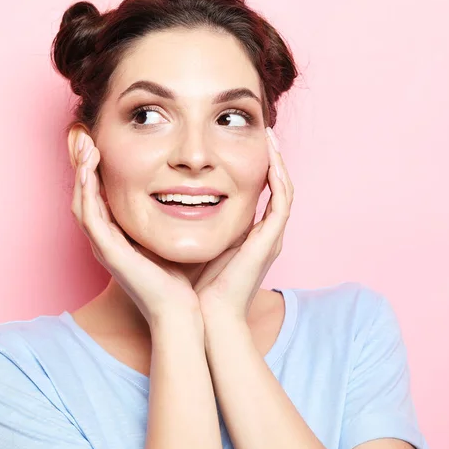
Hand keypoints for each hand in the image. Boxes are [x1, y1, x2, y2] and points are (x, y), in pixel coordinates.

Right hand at [70, 132, 200, 325]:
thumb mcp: (172, 234)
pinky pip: (89, 218)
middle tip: (85, 136)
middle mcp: (106, 239)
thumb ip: (170, 213)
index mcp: (119, 235)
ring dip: (81, 173)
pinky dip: (86, 193)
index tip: (101, 141)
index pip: (100, 195)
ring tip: (85, 146)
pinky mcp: (107, 253)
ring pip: (81, 202)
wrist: (181, 310)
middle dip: (83, 165)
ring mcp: (103, 246)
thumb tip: (187, 187)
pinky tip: (89, 171)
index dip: (97, 168)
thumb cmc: (181, 276)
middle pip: (85, 195)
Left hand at [194, 127, 293, 320]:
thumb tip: (163, 197)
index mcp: (246, 236)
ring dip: (278, 160)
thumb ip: (185, 222)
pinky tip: (271, 156)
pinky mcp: (271, 241)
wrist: (204, 317)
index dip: (253, 167)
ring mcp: (271, 237)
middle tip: (263, 130)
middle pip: (276, 187)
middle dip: (272, 158)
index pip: (256, 193)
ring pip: (284, 189)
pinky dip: (280, 177)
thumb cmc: (192, 286)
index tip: (238, 143)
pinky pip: (283, 201)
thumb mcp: (189, 243)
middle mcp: (264, 234)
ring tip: (269, 134)